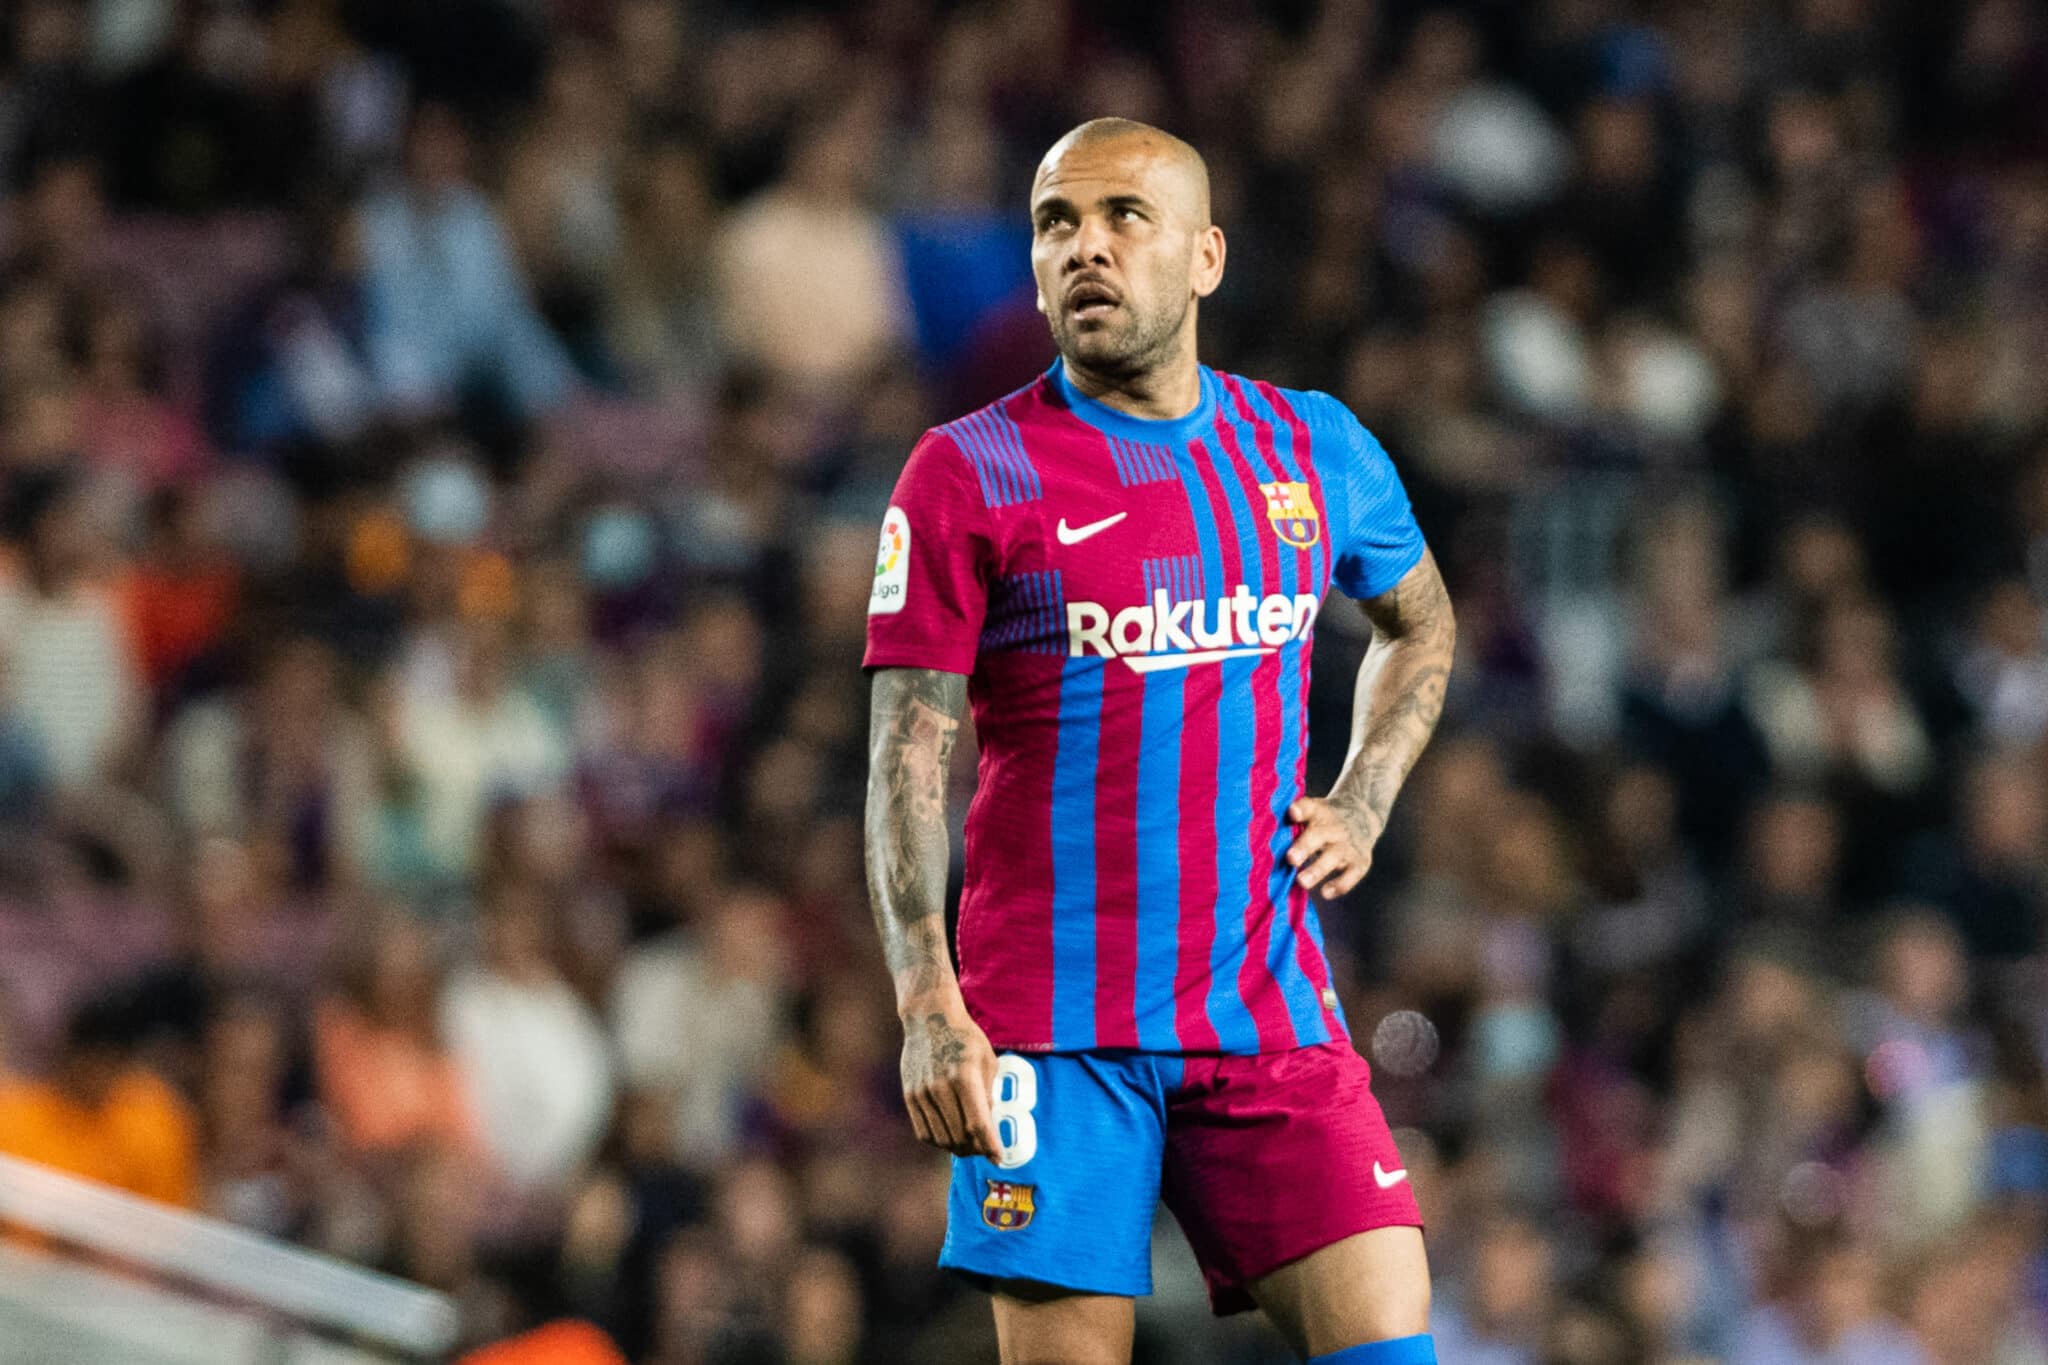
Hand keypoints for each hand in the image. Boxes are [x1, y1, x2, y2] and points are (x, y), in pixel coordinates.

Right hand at [899, 1001, 1000, 1158]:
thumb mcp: (987, 1061)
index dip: (990, 1146)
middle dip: (976, 1149)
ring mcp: (923, 1093)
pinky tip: (949, 1137)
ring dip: (958, 1148)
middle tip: (985, 1149)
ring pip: (941, 1139)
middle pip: (960, 1136)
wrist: (930, 1019)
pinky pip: (924, 1132)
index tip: (999, 1159)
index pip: (978, 1124)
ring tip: (969, 1145)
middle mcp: (941, 1087)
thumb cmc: (965, 1038)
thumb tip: (989, 1126)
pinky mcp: (910, 1096)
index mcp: (965, 1077)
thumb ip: (988, 1095)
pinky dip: (939, 1141)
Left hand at [1286, 795, 1377, 899]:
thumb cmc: (1323, 820)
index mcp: (1319, 812)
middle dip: (1305, 846)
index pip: (1309, 807)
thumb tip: (1257, 840)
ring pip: (1334, 856)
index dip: (1301, 810)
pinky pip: (1351, 875)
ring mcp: (1348, 845)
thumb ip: (1290, 825)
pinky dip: (1340, 885)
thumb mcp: (1312, 813)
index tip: (1292, 813)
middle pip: (1320, 835)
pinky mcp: (1360, 862)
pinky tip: (1325, 893)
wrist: (1362, 815)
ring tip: (1302, 882)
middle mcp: (1335, 827)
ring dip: (1318, 869)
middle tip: (1290, 859)